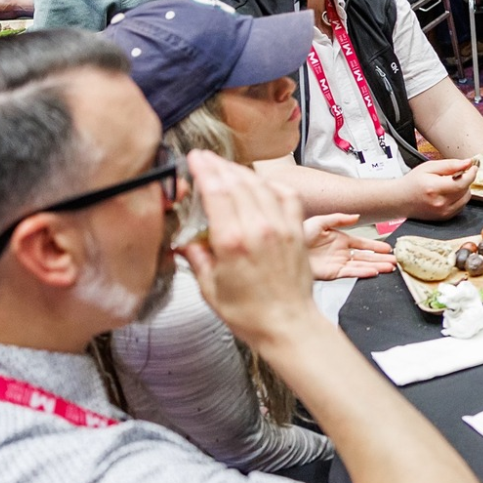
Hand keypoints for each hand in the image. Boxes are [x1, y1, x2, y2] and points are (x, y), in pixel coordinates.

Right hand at [179, 151, 321, 345]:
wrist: (287, 324)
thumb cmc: (249, 312)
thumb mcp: (210, 287)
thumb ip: (197, 257)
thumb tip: (184, 241)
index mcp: (232, 241)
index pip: (216, 191)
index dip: (205, 169)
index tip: (195, 158)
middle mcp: (259, 228)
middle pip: (237, 182)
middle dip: (219, 165)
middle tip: (206, 158)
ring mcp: (281, 227)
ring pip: (261, 185)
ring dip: (242, 171)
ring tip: (226, 167)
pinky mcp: (297, 231)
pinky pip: (287, 196)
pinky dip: (272, 185)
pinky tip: (261, 184)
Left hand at [304, 212, 395, 279]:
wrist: (281, 249)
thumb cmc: (297, 234)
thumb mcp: (319, 221)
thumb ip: (338, 218)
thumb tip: (356, 216)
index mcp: (339, 239)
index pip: (363, 243)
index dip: (376, 245)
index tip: (388, 248)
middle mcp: (341, 252)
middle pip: (366, 256)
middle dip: (381, 258)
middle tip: (395, 261)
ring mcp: (337, 263)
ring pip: (362, 265)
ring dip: (376, 266)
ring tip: (390, 268)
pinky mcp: (332, 273)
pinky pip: (351, 273)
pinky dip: (363, 273)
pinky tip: (373, 272)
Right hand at [401, 157, 479, 219]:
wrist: (400, 200)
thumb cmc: (413, 182)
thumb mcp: (429, 167)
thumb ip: (450, 164)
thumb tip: (468, 163)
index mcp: (434, 188)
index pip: (462, 183)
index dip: (471, 174)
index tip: (474, 167)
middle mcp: (440, 203)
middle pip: (466, 190)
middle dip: (465, 180)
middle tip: (457, 174)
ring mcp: (443, 213)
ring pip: (466, 198)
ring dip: (463, 189)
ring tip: (450, 184)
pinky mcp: (445, 217)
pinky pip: (461, 206)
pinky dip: (459, 198)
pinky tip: (448, 193)